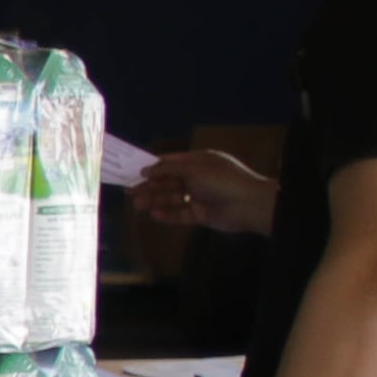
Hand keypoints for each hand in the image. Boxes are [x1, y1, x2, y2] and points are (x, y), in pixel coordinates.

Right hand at [134, 151, 276, 236]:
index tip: (133, 173)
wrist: (248, 203)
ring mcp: (199, 197)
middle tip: (129, 192)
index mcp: (198, 162)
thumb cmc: (221, 179)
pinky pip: (180, 214)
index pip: (171, 163)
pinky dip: (167, 214)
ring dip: (155, 200)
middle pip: (169, 182)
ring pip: (172, 198)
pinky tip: (154, 215)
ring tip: (138, 206)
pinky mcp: (200, 215)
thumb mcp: (193, 169)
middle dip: (150, 186)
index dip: (152, 168)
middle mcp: (197, 178)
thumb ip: (167, 170)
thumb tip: (145, 170)